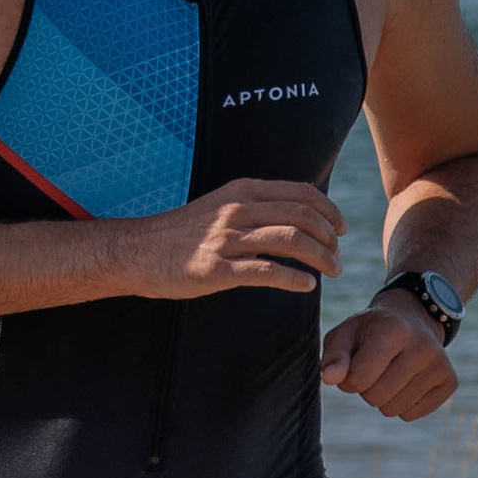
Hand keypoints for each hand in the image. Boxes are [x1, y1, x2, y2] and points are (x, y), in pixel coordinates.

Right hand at [118, 179, 343, 298]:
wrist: (137, 251)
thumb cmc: (182, 234)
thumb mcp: (220, 207)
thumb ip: (254, 207)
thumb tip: (294, 217)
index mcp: (242, 191)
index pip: (300, 192)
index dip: (329, 209)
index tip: (340, 228)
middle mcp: (237, 210)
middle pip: (302, 215)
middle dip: (329, 236)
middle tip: (338, 254)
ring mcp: (227, 239)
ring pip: (291, 240)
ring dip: (320, 256)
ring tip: (333, 271)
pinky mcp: (217, 268)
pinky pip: (266, 271)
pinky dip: (294, 278)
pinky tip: (306, 286)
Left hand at [320, 290, 457, 418]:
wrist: (414, 317)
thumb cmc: (372, 330)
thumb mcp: (346, 334)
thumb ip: (333, 355)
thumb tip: (329, 378)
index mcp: (394, 330)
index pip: (359, 379)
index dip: (349, 378)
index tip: (354, 363)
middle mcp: (422, 347)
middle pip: (375, 397)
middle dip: (366, 388)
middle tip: (374, 367)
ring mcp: (439, 365)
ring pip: (393, 409)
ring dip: (383, 397)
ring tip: (390, 372)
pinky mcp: (449, 381)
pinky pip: (411, 415)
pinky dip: (402, 404)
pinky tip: (406, 380)